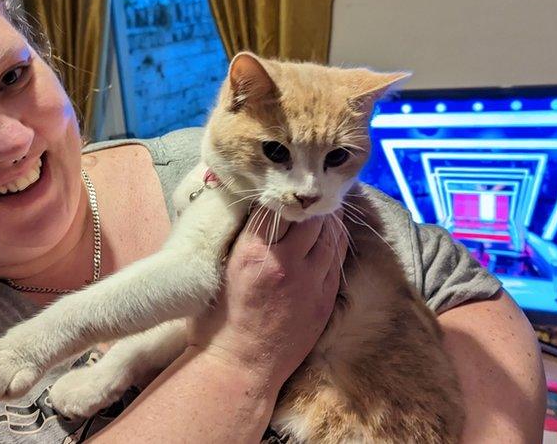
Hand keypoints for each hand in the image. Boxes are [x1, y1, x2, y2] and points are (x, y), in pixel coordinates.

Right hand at [187, 209, 345, 388]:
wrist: (241, 367)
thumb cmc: (219, 321)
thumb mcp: (220, 272)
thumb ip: (240, 240)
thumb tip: (256, 212)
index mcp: (252, 254)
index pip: (275, 208)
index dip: (279, 195)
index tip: (280, 190)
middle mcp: (285, 263)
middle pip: (309, 218)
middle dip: (308, 204)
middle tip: (307, 195)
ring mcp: (309, 283)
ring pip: (330, 236)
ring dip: (327, 220)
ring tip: (322, 210)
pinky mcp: (324, 300)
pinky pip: (337, 260)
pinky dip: (335, 243)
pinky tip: (330, 236)